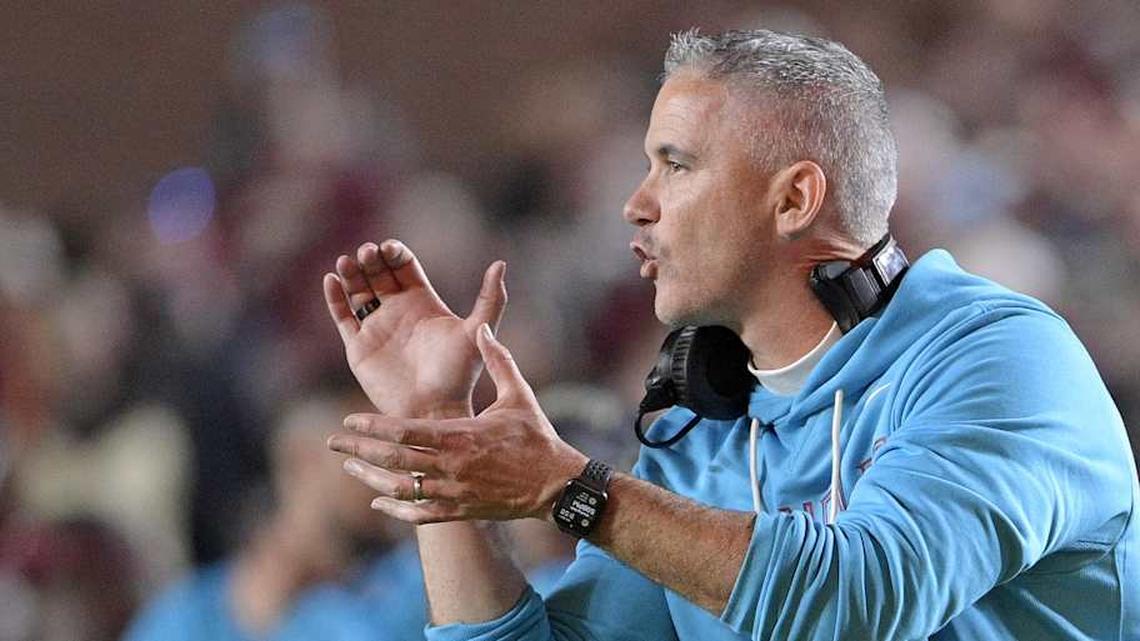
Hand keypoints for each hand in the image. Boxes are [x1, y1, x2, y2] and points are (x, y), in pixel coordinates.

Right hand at [322, 240, 505, 417]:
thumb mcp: (477, 331)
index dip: (394, 252)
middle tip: (366, 253)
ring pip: (358, 291)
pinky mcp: (358, 347)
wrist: (433, 410)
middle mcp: (398, 312)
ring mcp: (377, 328)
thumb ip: (491, 299)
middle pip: (378, 273)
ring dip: (351, 273)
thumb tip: (501, 262)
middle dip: (371, 259)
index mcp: (423, 303)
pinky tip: (331, 279)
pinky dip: (334, 297)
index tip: (388, 249)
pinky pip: (342, 317)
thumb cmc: (458, 375)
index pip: (403, 266)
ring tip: (347, 261)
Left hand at [327, 324, 588, 523]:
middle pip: (393, 461)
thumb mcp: (518, 393)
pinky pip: (420, 514)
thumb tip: (482, 327)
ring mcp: (454, 492)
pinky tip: (378, 501)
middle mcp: (451, 467)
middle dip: (359, 452)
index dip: (372, 427)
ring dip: (371, 479)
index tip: (348, 421)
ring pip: (401, 489)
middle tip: (332, 443)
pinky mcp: (461, 511)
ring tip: (350, 469)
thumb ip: (498, 360)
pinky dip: (395, 509)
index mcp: (459, 436)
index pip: (404, 432)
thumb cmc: (537, 437)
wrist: (556, 485)